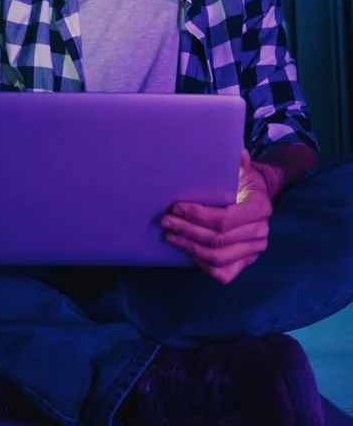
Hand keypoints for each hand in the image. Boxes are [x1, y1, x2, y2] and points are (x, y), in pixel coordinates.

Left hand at [160, 148, 275, 283]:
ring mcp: (254, 251)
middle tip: (166, 222)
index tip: (177, 208)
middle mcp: (260, 233)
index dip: (198, 215)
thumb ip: (240, 163)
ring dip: (190, 248)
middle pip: (217, 240)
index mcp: (260, 209)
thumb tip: (238, 152)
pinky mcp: (246, 263)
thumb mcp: (244, 169)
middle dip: (187, 231)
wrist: (257, 199)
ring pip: (217, 258)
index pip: (225, 219)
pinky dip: (203, 265)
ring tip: (170, 236)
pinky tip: (187, 252)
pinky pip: (223, 273)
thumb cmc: (244, 182)